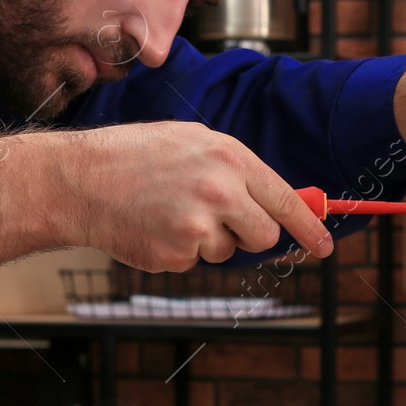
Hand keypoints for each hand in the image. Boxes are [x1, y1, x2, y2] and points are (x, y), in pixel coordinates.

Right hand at [60, 122, 333, 270]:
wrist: (81, 179)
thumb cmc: (136, 157)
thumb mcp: (192, 143)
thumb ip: (237, 171)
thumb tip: (277, 203)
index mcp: (229, 157)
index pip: (285, 200)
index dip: (309, 227)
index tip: (324, 246)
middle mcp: (221, 189)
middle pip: (264, 235)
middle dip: (249, 236)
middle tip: (218, 221)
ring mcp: (200, 224)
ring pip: (228, 251)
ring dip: (207, 241)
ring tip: (169, 213)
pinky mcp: (178, 252)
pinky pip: (195, 261)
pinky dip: (178, 251)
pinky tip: (153, 227)